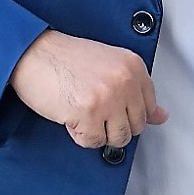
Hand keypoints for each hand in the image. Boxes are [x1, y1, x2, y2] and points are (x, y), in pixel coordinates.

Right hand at [9, 29, 168, 148]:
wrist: (32, 52)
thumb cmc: (64, 58)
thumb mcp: (108, 65)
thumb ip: (135, 90)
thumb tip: (160, 116)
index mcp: (133, 66)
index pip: (149, 107)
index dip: (128, 113)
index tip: (115, 109)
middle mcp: (124, 80)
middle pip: (135, 127)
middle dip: (113, 124)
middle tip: (94, 109)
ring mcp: (108, 97)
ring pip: (117, 138)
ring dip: (97, 131)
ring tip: (82, 110)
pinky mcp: (88, 114)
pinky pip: (92, 142)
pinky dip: (79, 134)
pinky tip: (70, 113)